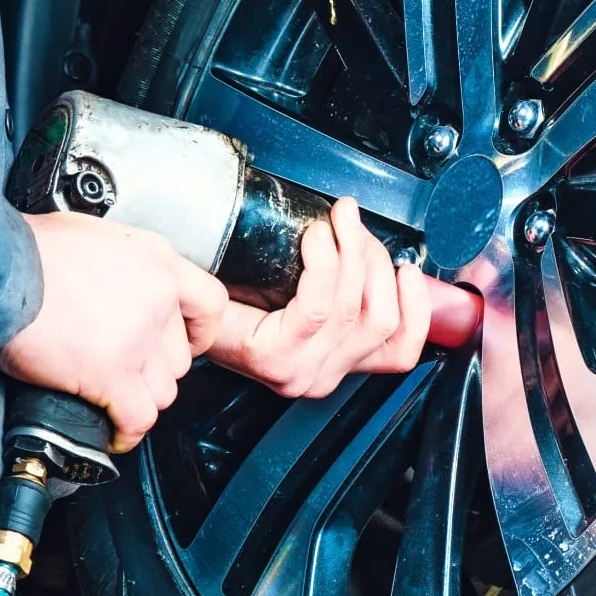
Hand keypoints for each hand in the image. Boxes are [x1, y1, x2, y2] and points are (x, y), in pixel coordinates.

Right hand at [0, 211, 227, 450]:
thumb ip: (121, 267)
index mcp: (156, 259)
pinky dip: (127, 432)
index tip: (185, 345)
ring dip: (136, 400)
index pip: (211, 304)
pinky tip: (113, 433)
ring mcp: (139, 335)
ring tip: (109, 399)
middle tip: (124, 374)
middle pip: (179, 357)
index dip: (199, 333)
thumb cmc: (27, 250)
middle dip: (153, 372)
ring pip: (163, 391)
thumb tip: (117, 290)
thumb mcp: (93, 237)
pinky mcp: (112, 371)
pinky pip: (138, 417)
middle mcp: (158, 296)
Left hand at [208, 198, 431, 397]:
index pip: (400, 350)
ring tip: (337, 220)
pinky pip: (320, 305)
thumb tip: (377, 254)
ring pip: (354, 308)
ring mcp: (301, 372)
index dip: (417, 306)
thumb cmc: (231, 302)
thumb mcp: (300, 303)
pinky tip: (316, 238)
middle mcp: (323, 376)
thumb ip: (341, 294)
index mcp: (336, 366)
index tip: (408, 268)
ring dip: (353, 251)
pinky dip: (324, 264)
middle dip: (375, 258)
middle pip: (381, 317)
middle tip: (352, 221)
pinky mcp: (276, 359)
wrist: (178, 314)